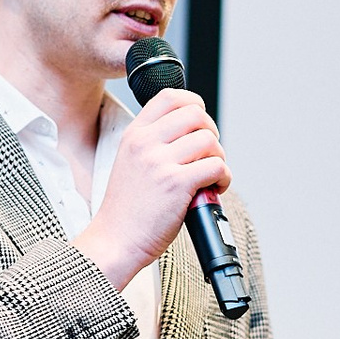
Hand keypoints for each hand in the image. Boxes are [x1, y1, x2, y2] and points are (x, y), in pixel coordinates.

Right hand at [73, 88, 229, 288]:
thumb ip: (154, 144)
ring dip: (219, 158)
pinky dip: (224, 178)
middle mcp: (146, 143)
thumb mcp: (130, 163)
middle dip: (211, 132)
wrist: (115, 241)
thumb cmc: (126, 210)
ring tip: (210, 176)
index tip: (200, 122)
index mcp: (134, 135)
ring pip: (210, 140)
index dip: (193, 104)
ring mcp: (160, 162)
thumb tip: (193, 134)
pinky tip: (214, 189)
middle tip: (208, 153)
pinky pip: (217, 166)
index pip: (170, 97)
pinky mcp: (177, 184)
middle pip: (196, 114)